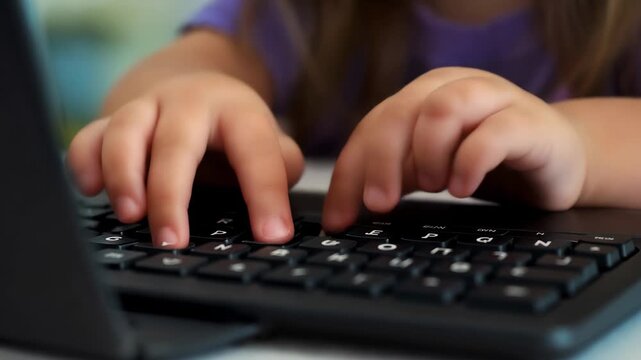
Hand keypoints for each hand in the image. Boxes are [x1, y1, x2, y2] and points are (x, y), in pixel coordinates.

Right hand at [68, 72, 303, 247]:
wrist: (195, 87)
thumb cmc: (233, 128)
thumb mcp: (267, 140)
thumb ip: (281, 169)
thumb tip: (278, 218)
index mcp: (237, 111)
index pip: (255, 152)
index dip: (265, 195)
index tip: (271, 235)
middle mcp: (188, 104)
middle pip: (175, 144)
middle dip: (171, 195)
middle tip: (172, 242)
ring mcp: (146, 110)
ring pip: (124, 133)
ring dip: (123, 176)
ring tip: (131, 216)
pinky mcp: (112, 121)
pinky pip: (88, 137)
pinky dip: (84, 163)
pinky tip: (92, 190)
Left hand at [323, 67, 586, 231]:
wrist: (557, 158)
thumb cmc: (488, 163)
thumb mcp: (430, 170)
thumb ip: (394, 180)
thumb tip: (346, 214)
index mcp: (421, 97)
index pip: (370, 129)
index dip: (348, 175)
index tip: (339, 220)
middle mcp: (453, 88)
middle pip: (398, 113)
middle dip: (380, 162)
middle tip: (379, 204)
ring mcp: (493, 99)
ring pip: (442, 109)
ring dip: (427, 155)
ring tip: (433, 188)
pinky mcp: (529, 122)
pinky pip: (493, 134)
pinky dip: (469, 163)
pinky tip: (462, 188)